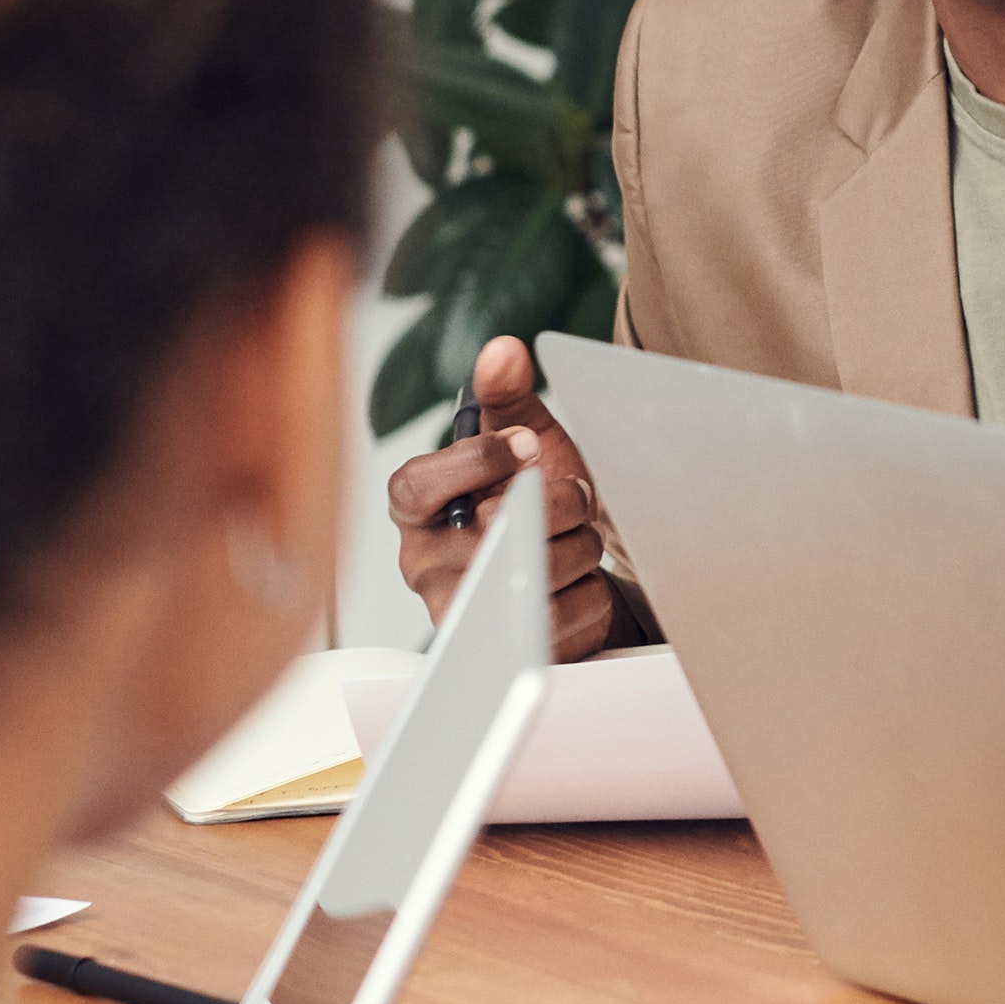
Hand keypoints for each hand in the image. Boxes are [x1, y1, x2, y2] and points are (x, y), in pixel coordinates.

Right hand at [379, 337, 617, 659]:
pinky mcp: (504, 652)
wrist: (564, 572)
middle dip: (557, 502)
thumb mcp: (520, 443)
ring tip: (577, 538)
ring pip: (536, 574)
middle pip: (494, 528)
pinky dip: (590, 593)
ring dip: (580, 547)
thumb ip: (507, 397)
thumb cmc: (529, 502)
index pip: (414, 486)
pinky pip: (565, 618)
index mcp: (416, 509)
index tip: (524, 445)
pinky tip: (580, 582)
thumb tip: (504, 350)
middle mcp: (425, 564)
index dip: (473, 463)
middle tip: (576, 493)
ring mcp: (461, 614)